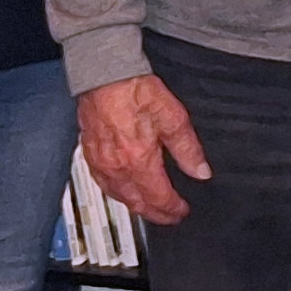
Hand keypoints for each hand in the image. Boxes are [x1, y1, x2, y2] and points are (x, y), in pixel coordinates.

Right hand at [77, 73, 209, 224]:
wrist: (103, 74)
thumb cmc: (135, 89)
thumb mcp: (173, 117)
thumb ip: (188, 149)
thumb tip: (201, 171)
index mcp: (139, 160)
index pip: (159, 198)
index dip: (173, 209)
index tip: (183, 211)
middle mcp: (117, 167)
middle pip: (138, 204)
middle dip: (156, 214)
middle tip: (170, 216)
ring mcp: (100, 162)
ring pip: (119, 197)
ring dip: (137, 207)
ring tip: (151, 208)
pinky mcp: (89, 154)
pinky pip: (103, 184)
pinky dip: (117, 194)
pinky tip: (124, 191)